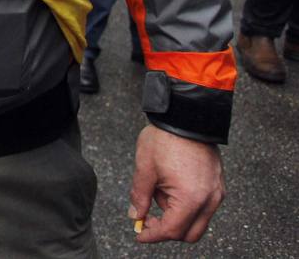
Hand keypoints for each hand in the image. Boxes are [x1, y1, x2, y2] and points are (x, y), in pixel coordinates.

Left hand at [128, 124, 224, 242]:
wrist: (187, 117)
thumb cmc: (165, 140)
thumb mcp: (145, 169)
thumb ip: (139, 196)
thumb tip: (135, 215)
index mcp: (191, 199)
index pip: (172, 230)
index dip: (153, 235)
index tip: (139, 234)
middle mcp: (210, 200)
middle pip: (189, 233)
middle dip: (167, 230)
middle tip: (147, 218)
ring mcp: (217, 193)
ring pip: (197, 220)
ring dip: (175, 214)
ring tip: (158, 187)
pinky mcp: (218, 185)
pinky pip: (203, 206)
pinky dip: (185, 203)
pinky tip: (169, 184)